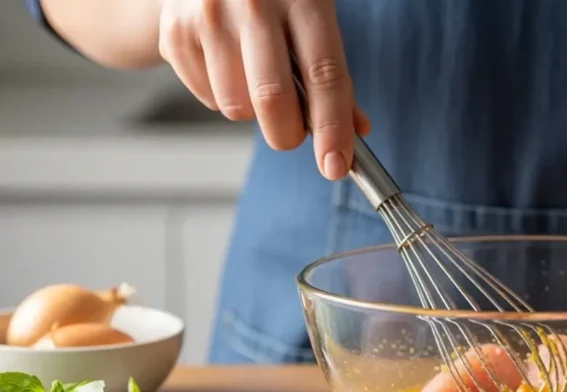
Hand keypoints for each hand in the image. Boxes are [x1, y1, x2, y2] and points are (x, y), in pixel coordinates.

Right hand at [158, 0, 370, 179]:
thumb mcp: (314, 17)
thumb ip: (334, 73)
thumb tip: (356, 129)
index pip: (323, 76)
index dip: (332, 127)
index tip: (335, 165)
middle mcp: (253, 2)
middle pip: (272, 99)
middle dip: (288, 134)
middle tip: (293, 131)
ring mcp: (209, 15)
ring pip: (237, 107)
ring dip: (253, 111)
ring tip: (255, 76)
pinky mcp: (176, 32)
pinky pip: (209, 98)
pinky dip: (224, 96)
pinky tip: (227, 64)